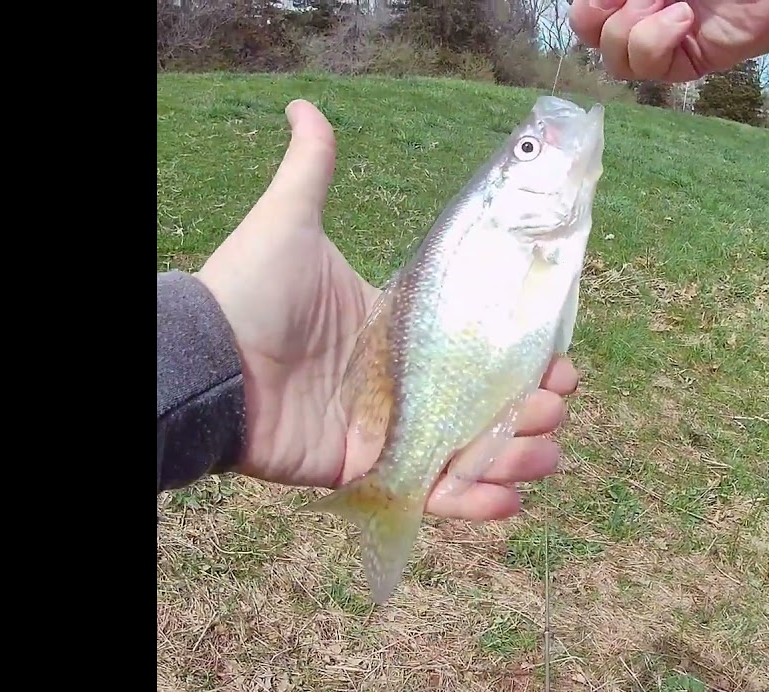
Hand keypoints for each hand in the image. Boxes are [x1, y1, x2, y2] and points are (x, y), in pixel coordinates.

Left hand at [194, 100, 579, 521]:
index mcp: (402, 331)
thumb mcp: (289, 223)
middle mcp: (406, 383)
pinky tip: (506, 500)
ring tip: (538, 451)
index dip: (529, 357)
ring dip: (519, 458)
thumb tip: (303, 107)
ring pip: (477, 455)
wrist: (208, 360)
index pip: (484, 347)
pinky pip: (435, 498)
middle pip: (494, 405)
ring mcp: (393, 432)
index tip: (559, 360)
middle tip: (550, 401)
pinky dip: (477, 507)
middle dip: (537, 411)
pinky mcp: (374, 473)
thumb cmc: (251, 291)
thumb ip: (310, 169)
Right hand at [569, 0, 768, 81]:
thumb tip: (594, 3)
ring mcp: (665, 37)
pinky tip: (686, 20)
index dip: (590, 3)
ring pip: (615, 58)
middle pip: (588, 33)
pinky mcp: (688, 61)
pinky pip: (648, 68)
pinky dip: (657, 42)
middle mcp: (642, 8)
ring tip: (676, 4)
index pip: (586, 7)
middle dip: (603, 13)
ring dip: (635, 27)